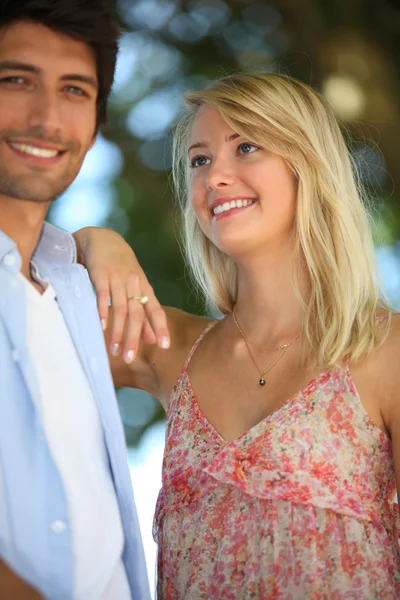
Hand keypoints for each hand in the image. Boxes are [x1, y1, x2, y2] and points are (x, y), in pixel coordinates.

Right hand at [73, 227, 169, 362]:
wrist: (103, 239)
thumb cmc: (122, 268)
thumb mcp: (136, 288)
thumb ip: (144, 314)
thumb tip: (152, 340)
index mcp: (144, 288)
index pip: (156, 310)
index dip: (160, 328)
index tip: (164, 347)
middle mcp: (134, 283)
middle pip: (137, 314)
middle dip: (134, 337)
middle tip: (130, 358)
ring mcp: (117, 278)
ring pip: (121, 307)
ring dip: (117, 331)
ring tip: (114, 351)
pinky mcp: (100, 274)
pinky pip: (102, 294)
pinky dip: (102, 310)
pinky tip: (101, 326)